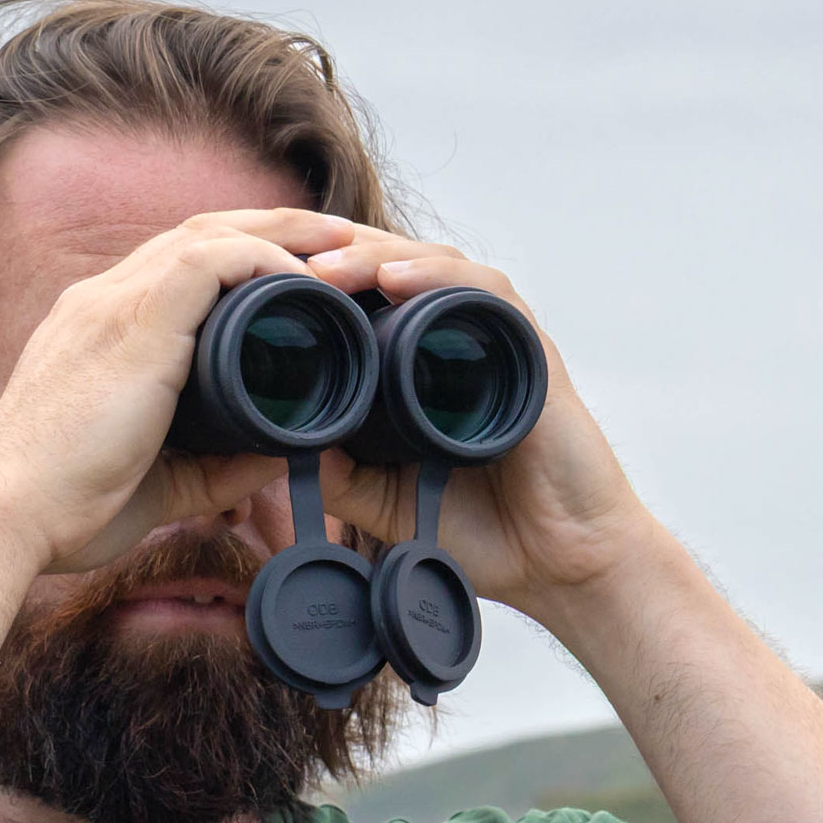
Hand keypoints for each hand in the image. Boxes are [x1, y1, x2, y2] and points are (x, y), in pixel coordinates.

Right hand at [0, 208, 357, 574]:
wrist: (6, 517)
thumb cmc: (66, 509)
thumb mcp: (160, 483)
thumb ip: (218, 467)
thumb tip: (280, 455)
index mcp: (99, 329)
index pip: (178, 266)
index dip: (243, 257)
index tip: (301, 273)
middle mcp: (101, 301)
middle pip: (199, 233)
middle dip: (274, 226)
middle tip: (339, 237)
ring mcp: (111, 306)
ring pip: (208, 234)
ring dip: (280, 232)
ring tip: (340, 243)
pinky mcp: (130, 325)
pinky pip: (208, 262)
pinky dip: (262, 260)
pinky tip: (302, 278)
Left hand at [304, 228, 659, 614]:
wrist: (559, 566)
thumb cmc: (485, 531)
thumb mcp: (387, 503)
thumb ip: (340, 475)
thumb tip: (278, 443)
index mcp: (423, 368)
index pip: (369, 300)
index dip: (321, 284)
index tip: (264, 290)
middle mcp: (460, 343)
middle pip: (396, 268)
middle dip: (339, 258)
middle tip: (283, 265)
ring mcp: (498, 343)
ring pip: (437, 267)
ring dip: (380, 257)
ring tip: (329, 268)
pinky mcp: (533, 353)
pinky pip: (488, 294)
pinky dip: (442, 277)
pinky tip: (398, 278)